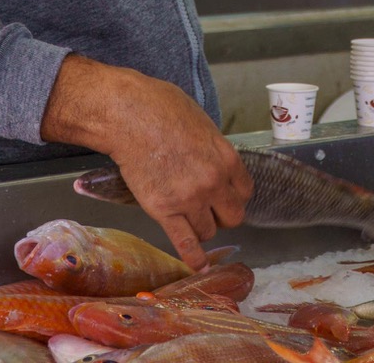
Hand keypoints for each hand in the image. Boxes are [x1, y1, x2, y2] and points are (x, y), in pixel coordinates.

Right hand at [42, 57, 252, 268]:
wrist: (128, 114)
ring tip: (190, 218)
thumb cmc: (161, 107)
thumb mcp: (202, 122)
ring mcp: (189, 198)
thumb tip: (214, 159)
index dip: (235, 195)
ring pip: (209, 231)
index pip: (245, 190)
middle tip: (209, 209)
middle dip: (223, 214)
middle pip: (233, 216)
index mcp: (227, 157)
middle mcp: (213, 182)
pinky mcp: (164, 210)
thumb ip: (214, 148)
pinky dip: (193, 258)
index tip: (226, 196)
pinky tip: (197, 265)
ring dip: (202, 227)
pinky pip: (185, 243)